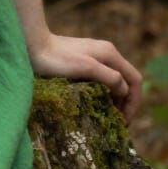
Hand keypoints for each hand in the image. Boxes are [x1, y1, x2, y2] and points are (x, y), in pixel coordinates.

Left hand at [27, 30, 142, 121]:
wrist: (32, 45)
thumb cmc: (56, 58)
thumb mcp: (86, 68)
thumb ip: (109, 78)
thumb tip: (124, 91)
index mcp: (111, 54)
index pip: (135, 80)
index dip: (134, 102)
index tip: (125, 121)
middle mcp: (106, 53)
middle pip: (126, 81)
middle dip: (126, 102)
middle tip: (117, 123)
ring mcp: (95, 56)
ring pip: (114, 80)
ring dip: (115, 99)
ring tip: (108, 117)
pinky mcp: (83, 61)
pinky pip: (102, 79)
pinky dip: (104, 93)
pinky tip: (95, 104)